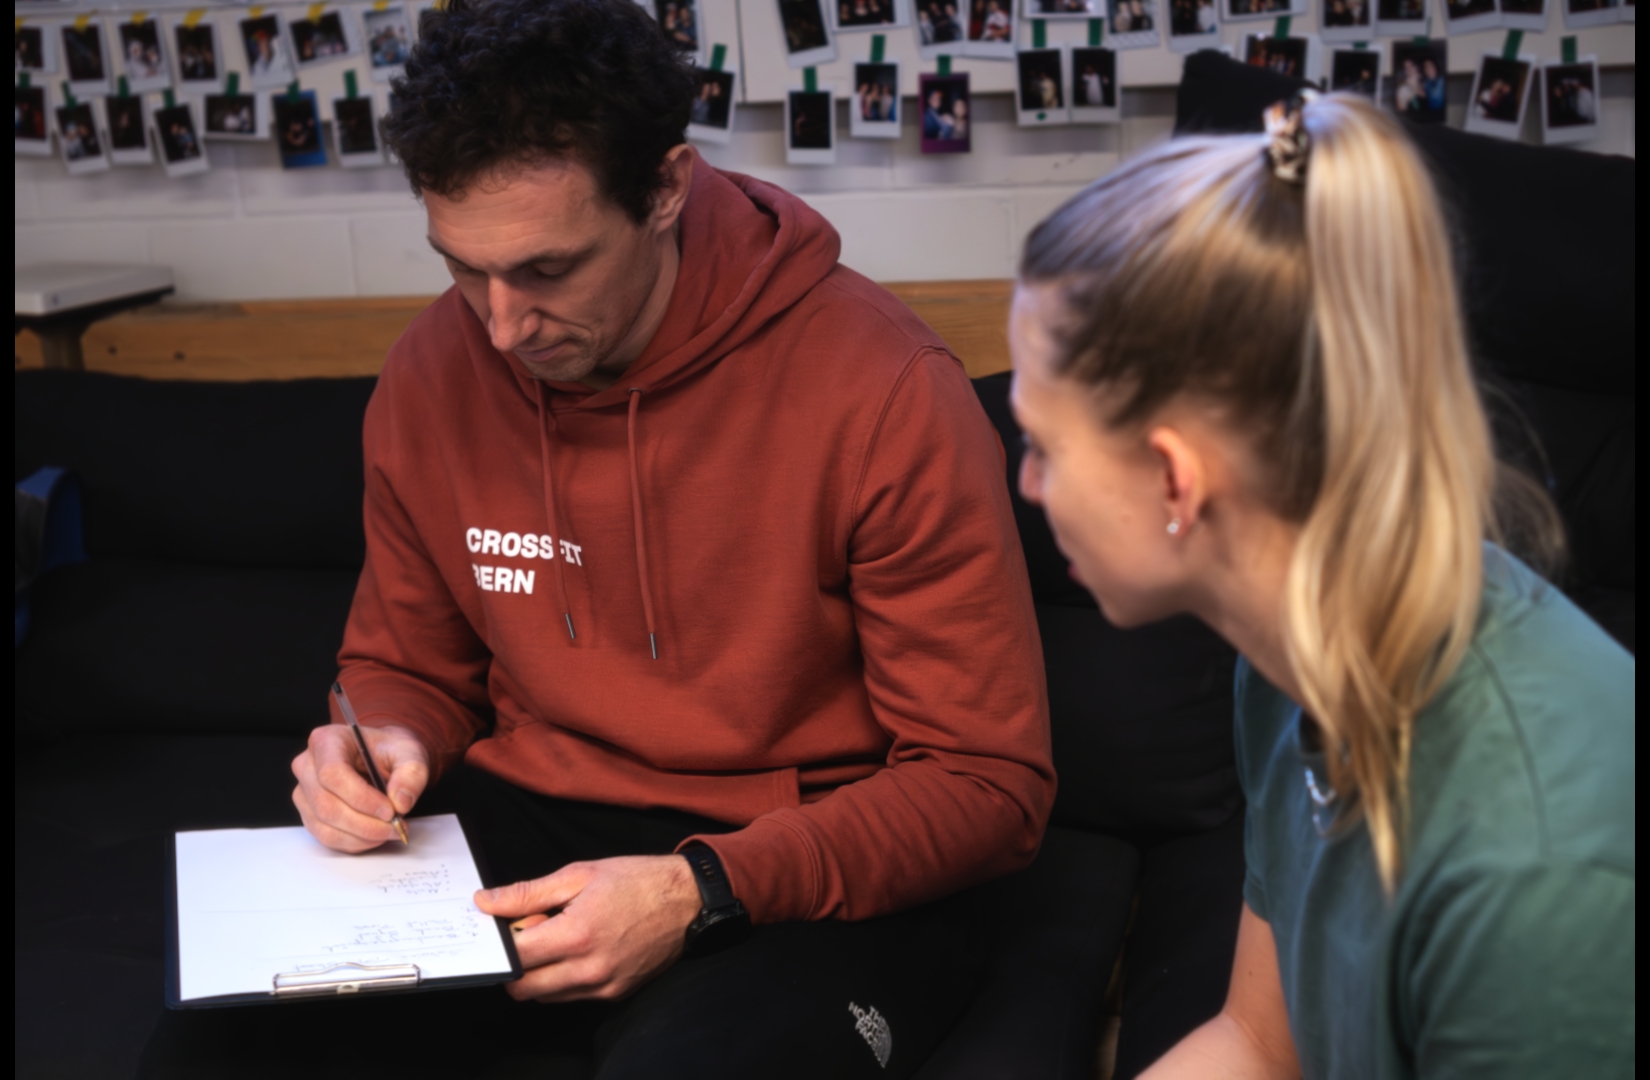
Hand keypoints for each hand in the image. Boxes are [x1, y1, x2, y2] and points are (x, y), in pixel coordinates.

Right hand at [291, 723, 429, 852]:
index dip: (361, 798)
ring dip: (361, 836)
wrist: (380, 758)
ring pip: (325, 826)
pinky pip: (326, 836)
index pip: (333, 774)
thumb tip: (401, 801)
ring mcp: (304, 792)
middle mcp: (307, 766)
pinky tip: (375, 836)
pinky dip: (354, 842)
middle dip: (365, 824)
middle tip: (396, 827)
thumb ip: (411, 773)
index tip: (390, 810)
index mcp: (326, 741)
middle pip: (326, 805)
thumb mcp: (410, 752)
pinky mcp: (309, 813)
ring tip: (390, 831)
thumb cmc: (389, 751)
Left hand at [476, 855, 702, 1002]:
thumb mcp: (579, 874)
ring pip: (546, 996)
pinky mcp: (615, 994)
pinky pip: (573, 996)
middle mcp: (589, 969)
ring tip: (563, 938)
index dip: (505, 940)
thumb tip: (487, 902)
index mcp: (576, 935)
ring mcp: (603, 986)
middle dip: (518, 964)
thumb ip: (528, 893)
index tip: (513, 924)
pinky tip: (583, 948)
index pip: (515, 957)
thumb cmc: (637, 881)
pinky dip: (565, 978)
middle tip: (535, 933)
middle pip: (524, 988)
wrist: (688, 900)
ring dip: (541, 973)